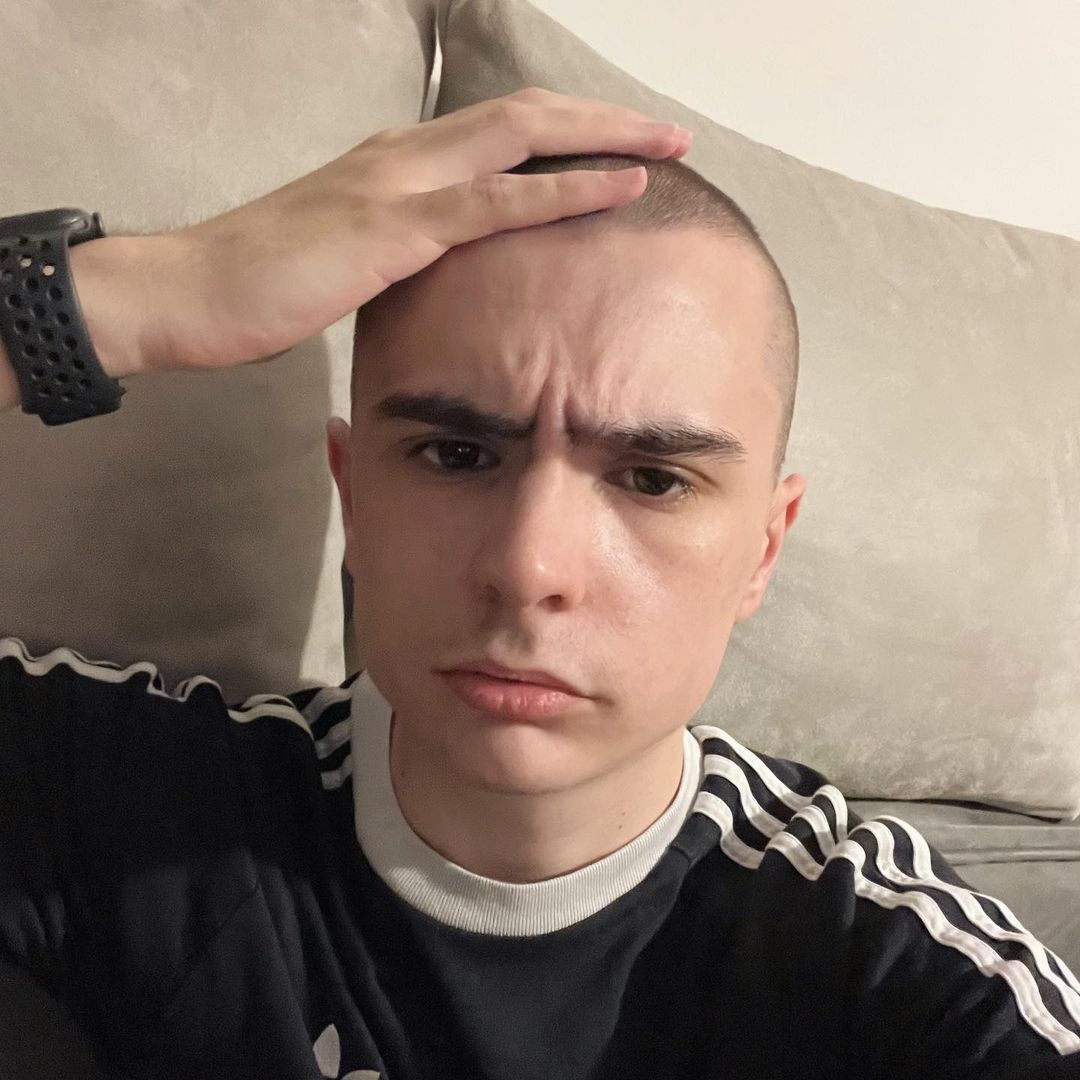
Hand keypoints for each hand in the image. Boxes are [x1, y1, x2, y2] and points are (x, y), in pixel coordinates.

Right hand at [118, 87, 691, 375]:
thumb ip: (392, 251)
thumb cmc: (260, 285)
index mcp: (394, 164)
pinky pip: (496, 201)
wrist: (191, 292)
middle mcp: (403, 156)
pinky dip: (566, 190)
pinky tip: (619, 188)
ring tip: (668, 147)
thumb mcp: (340, 258)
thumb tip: (432, 274)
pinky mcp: (393, 226)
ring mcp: (399, 184)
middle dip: (602, 120)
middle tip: (667, 133)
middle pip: (525, 116)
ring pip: (523, 141)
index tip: (619, 145)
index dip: (564, 132)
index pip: (496, 132)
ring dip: (604, 140)